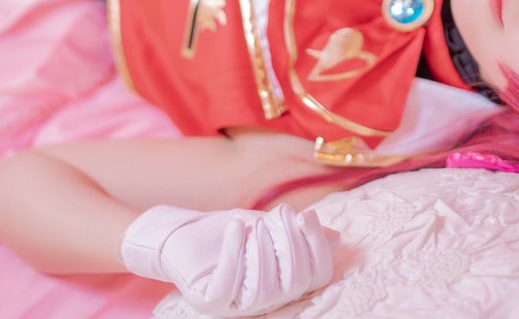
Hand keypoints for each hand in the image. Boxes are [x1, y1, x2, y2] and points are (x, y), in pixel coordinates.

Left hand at [121, 203, 332, 316]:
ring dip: (264, 248)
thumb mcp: (268, 227)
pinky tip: (236, 227)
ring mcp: (236, 306)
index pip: (317, 277)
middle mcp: (265, 302)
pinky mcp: (209, 301)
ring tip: (254, 224)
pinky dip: (234, 252)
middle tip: (281, 213)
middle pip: (296, 282)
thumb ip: (297, 234)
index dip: (318, 248)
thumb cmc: (227, 232)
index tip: (309, 215)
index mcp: (283, 286)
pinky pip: (228, 283)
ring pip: (266, 286)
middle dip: (292, 243)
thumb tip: (336, 237)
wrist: (181, 234)